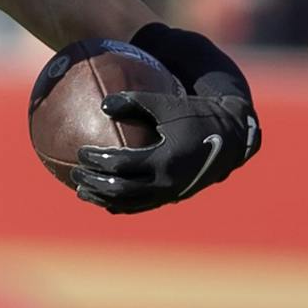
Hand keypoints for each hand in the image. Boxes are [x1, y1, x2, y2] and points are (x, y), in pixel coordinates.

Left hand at [78, 86, 259, 213]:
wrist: (233, 138)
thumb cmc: (196, 115)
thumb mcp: (167, 103)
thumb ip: (135, 100)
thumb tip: (102, 103)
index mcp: (164, 158)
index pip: (120, 164)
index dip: (96, 160)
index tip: (80, 152)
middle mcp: (167, 181)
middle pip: (118, 189)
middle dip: (93, 182)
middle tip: (75, 172)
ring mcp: (170, 193)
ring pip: (127, 203)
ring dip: (101, 198)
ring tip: (81, 189)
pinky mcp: (172, 198)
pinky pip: (140, 206)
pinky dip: (119, 204)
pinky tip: (103, 198)